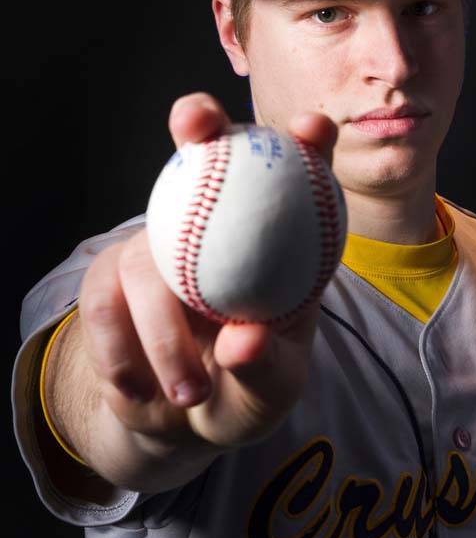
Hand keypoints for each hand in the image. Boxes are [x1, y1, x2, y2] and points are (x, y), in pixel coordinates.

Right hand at [78, 92, 338, 451]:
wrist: (181, 420)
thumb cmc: (246, 387)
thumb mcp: (271, 388)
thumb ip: (264, 366)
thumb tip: (243, 341)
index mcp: (272, 238)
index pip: (294, 173)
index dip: (305, 140)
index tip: (310, 129)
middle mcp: (210, 223)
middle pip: (200, 151)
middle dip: (195, 117)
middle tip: (195, 121)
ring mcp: (153, 246)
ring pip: (145, 262)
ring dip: (165, 336)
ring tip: (190, 394)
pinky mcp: (106, 279)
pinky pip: (103, 305)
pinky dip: (125, 355)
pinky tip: (143, 394)